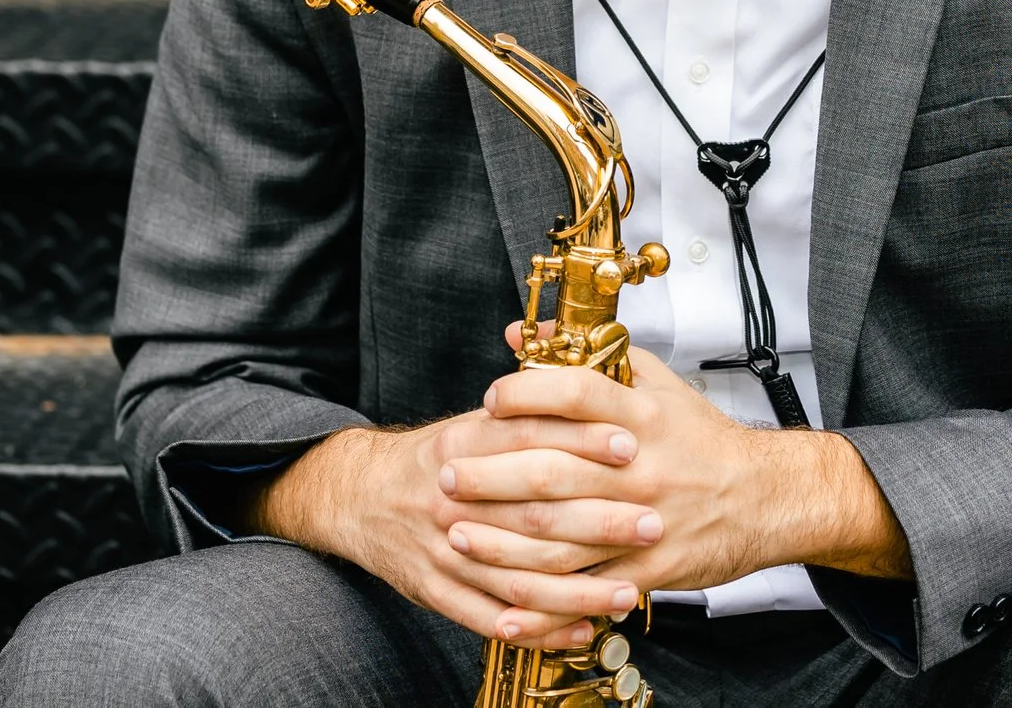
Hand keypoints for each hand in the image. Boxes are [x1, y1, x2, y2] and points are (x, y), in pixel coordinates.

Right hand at [242, 401, 655, 649]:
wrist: (359, 497)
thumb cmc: (435, 459)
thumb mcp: (472, 422)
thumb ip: (527, 408)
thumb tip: (594, 381)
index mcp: (461, 444)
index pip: (527, 437)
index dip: (581, 439)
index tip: (631, 444)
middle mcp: (452, 499)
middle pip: (532, 512)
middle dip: (599, 521)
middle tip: (652, 523)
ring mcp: (442, 550)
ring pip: (519, 576)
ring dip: (580, 588)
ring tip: (631, 590)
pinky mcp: (436, 590)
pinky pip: (492, 618)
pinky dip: (540, 629)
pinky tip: (582, 628)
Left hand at [441, 327, 911, 622]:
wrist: (765, 497)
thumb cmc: (703, 439)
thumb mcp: (658, 383)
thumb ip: (591, 356)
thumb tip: (525, 334)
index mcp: (642, 416)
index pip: (576, 394)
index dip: (527, 395)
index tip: (488, 402)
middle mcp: (639, 467)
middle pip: (552, 470)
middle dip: (489, 476)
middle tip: (444, 474)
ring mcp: (642, 521)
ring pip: (559, 537)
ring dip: (500, 541)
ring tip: (456, 535)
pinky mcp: (647, 569)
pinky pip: (585, 590)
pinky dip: (541, 604)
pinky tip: (503, 605)